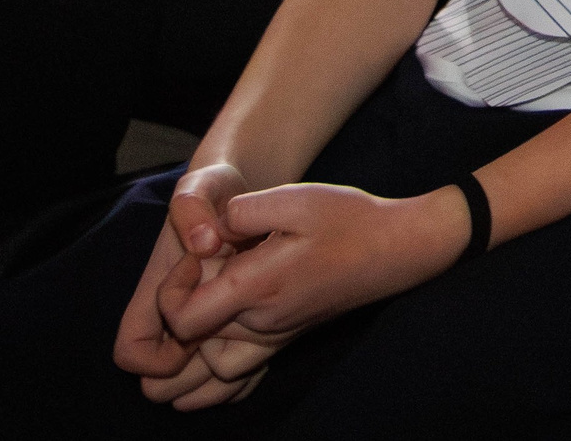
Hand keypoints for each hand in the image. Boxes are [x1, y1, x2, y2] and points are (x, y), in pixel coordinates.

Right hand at [113, 163, 247, 404]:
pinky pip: (232, 358)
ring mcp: (203, 315)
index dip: (153, 353)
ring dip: (224, 363)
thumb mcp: (200, 187)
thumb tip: (206, 246)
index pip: (130, 351)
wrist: (237, 185)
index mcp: (154, 293)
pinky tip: (274, 334)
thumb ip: (192, 209)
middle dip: (194, 366)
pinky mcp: (232, 313)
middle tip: (231, 329)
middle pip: (165, 374)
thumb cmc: (210, 188)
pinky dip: (250, 361)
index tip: (188, 320)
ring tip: (256, 331)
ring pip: (201, 371)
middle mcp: (174, 313)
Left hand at [161, 182, 470, 357]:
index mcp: (257, 287)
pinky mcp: (286, 338)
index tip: (197, 257)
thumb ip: (243, 210)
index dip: (172, 291)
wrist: (399, 249)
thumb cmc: (350, 221)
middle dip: (184, 307)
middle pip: (191, 343)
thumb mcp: (297, 198)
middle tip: (209, 268)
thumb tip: (211, 229)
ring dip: (195, 344)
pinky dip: (217, 365)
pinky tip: (220, 335)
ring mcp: (274, 335)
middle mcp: (261, 321)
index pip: (182, 320)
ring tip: (208, 302)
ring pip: (211, 367)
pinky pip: (236, 372)